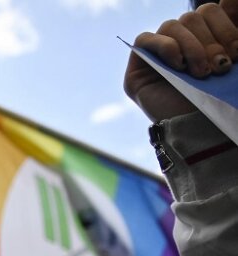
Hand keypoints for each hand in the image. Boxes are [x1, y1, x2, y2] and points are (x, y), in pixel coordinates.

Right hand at [124, 0, 237, 120]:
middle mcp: (183, 43)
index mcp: (207, 36)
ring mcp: (158, 55)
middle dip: (210, 40)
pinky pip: (145, 40)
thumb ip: (234, 25)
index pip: (210, 10)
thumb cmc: (223, 98)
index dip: (225, 24)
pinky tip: (178, 64)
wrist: (205, 131)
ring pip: (173, 25)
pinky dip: (164, 46)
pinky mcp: (138, 69)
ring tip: (201, 72)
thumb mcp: (233, 58)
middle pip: (193, 15)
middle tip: (220, 67)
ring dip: (192, 47)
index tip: (237, 51)